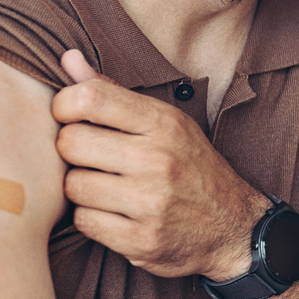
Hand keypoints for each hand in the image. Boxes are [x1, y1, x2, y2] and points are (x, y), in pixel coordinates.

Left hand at [51, 49, 266, 279]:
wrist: (234, 226)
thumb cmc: (191, 167)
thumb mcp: (165, 123)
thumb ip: (113, 93)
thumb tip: (67, 58)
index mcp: (164, 123)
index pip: (89, 98)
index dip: (64, 106)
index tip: (72, 118)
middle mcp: (158, 160)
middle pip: (70, 143)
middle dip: (72, 152)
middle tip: (91, 158)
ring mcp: (150, 202)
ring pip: (72, 186)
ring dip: (81, 188)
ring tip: (105, 188)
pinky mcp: (141, 240)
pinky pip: (84, 222)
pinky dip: (92, 219)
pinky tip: (114, 213)